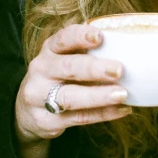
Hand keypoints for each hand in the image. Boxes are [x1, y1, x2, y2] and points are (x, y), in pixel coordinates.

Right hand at [15, 24, 130, 145]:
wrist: (28, 110)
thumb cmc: (59, 77)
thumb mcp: (64, 58)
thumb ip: (87, 52)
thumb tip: (129, 49)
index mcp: (49, 50)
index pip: (62, 39)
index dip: (80, 36)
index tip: (100, 37)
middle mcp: (41, 71)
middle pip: (67, 68)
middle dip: (94, 69)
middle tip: (119, 70)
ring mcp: (40, 97)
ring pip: (70, 97)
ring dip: (99, 96)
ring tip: (123, 94)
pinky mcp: (46, 121)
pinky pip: (78, 118)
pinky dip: (102, 114)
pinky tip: (122, 109)